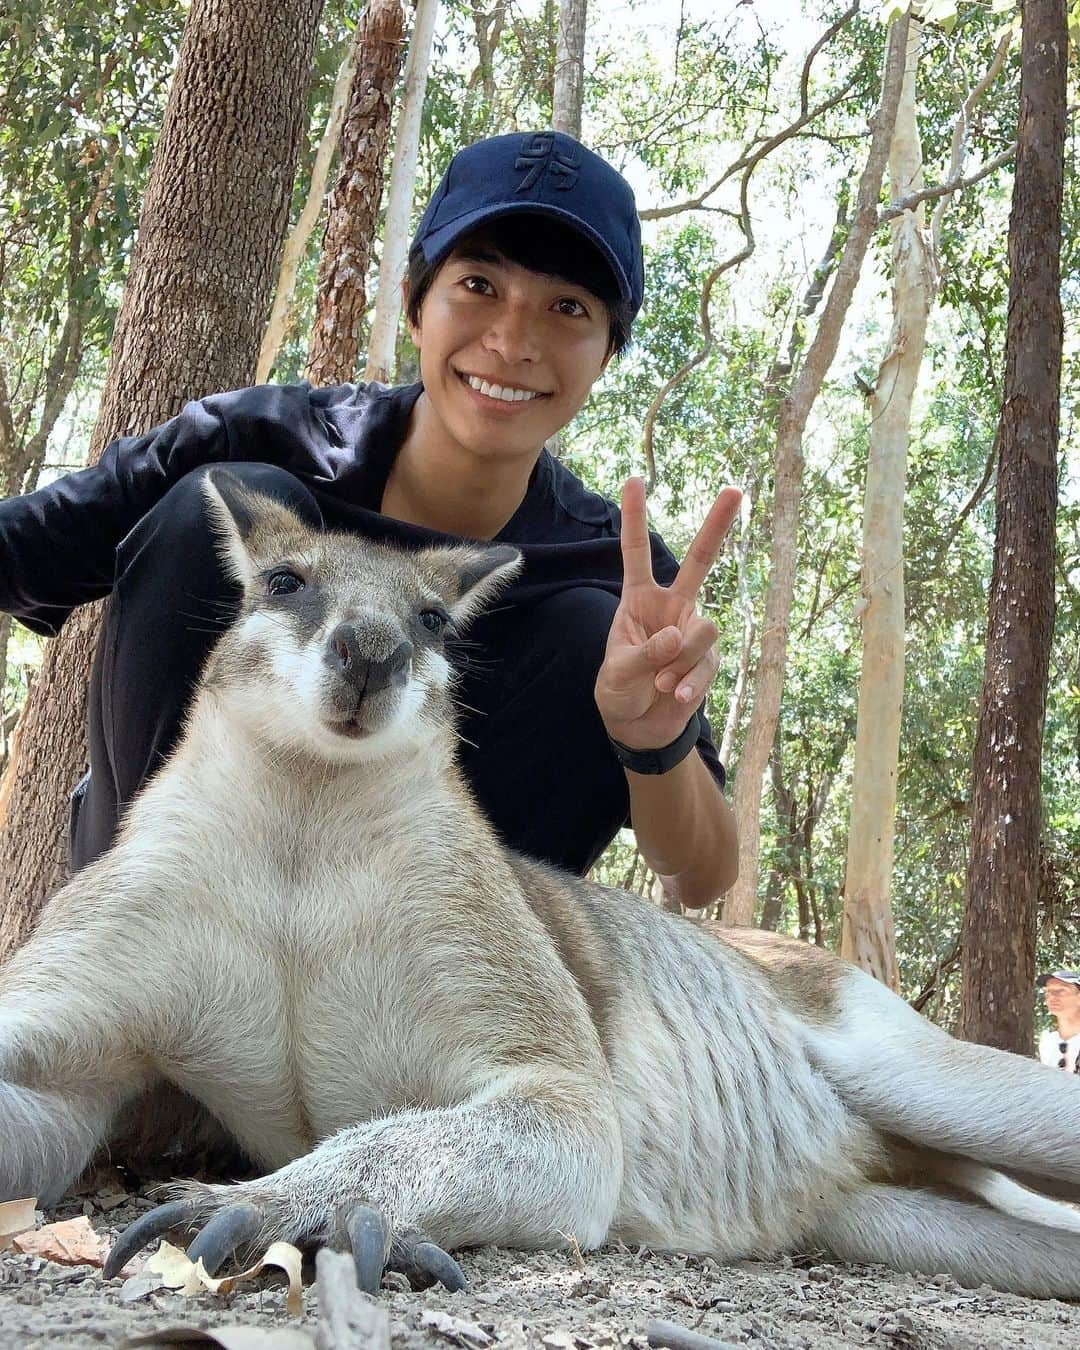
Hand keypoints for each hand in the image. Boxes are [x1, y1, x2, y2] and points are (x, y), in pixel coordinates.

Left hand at [595, 477, 742, 752]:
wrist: (639, 727)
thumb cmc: (620, 689)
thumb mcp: (618, 670)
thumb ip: (647, 652)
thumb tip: (679, 636)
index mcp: (639, 599)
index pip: (636, 552)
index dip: (635, 518)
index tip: (634, 479)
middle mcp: (671, 607)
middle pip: (698, 560)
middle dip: (718, 525)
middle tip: (735, 489)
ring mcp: (693, 632)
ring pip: (703, 631)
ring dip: (681, 661)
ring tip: (662, 682)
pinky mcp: (708, 660)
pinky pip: (706, 665)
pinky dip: (689, 683)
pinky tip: (676, 696)